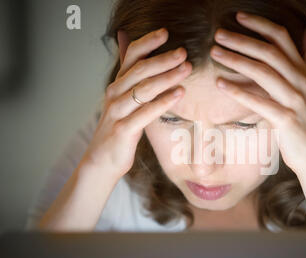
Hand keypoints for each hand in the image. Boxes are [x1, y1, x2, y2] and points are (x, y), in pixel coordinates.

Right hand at [80, 28, 191, 179]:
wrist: (102, 159)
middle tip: (184, 53)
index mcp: (118, 84)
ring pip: (144, 89)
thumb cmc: (119, 127)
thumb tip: (134, 51)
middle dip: (163, 59)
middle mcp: (115, 94)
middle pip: (140, 70)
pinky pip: (146, 113)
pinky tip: (180, 93)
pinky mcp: (123, 129)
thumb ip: (133, 79)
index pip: (131, 56)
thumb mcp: (124, 100)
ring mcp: (117, 111)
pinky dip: (164, 102)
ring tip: (187, 69)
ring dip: (167, 77)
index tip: (166, 33)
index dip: (147, 42)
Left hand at [210, 11, 305, 174]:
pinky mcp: (286, 119)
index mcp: (302, 70)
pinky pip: (259, 101)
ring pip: (263, 72)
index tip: (238, 16)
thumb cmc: (305, 119)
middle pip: (269, 51)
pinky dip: (238, 91)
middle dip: (242, 40)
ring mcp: (294, 99)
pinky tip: (220, 84)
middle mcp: (300, 81)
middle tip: (218, 34)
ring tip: (215, 53)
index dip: (260, 24)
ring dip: (237, 60)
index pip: (282, 38)